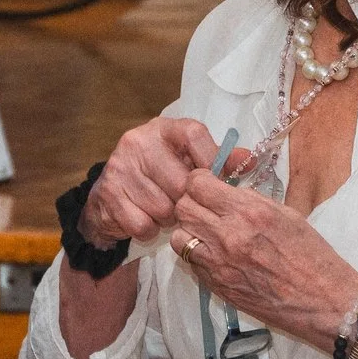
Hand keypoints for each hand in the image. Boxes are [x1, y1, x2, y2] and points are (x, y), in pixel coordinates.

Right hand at [82, 118, 250, 248]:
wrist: (110, 194)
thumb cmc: (159, 175)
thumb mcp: (186, 159)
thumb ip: (217, 159)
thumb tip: (249, 161)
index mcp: (163, 129)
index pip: (194, 134)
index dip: (211, 160)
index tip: (216, 180)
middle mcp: (138, 142)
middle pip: (182, 182)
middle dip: (187, 202)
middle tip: (184, 204)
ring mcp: (120, 167)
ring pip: (163, 208)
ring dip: (169, 219)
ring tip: (165, 211)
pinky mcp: (108, 194)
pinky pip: (143, 225)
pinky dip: (150, 230)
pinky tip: (148, 220)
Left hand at [170, 170, 357, 350]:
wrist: (323, 301)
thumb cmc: (313, 256)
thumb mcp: (287, 214)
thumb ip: (252, 200)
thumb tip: (228, 192)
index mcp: (249, 212)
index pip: (198, 185)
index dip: (200, 181)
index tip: (208, 185)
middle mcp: (228, 236)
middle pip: (183, 208)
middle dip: (191, 203)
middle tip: (206, 207)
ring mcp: (219, 264)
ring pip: (179, 237)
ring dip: (190, 231)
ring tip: (207, 233)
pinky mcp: (216, 287)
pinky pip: (191, 263)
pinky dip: (197, 255)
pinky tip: (216, 255)